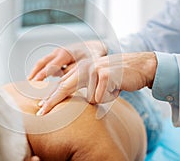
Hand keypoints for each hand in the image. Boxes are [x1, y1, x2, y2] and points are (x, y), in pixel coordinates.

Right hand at [28, 40, 106, 80]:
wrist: (93, 46)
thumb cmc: (91, 57)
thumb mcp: (85, 64)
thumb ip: (72, 71)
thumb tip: (60, 77)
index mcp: (65, 54)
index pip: (50, 66)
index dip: (42, 75)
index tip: (36, 83)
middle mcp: (58, 52)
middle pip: (42, 62)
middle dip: (35, 73)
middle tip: (28, 83)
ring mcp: (57, 52)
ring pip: (43, 61)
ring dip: (36, 71)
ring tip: (30, 81)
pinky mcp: (57, 55)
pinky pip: (46, 62)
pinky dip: (41, 69)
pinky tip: (37, 78)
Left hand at [36, 52, 156, 115]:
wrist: (138, 66)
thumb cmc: (116, 77)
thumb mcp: (97, 80)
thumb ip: (83, 86)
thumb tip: (70, 98)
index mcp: (81, 69)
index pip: (63, 84)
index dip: (51, 97)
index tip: (41, 107)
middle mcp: (84, 68)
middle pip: (64, 88)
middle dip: (52, 102)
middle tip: (41, 112)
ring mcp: (93, 69)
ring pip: (90, 98)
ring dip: (102, 98)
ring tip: (111, 89)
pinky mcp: (104, 74)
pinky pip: (101, 97)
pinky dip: (109, 97)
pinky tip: (116, 87)